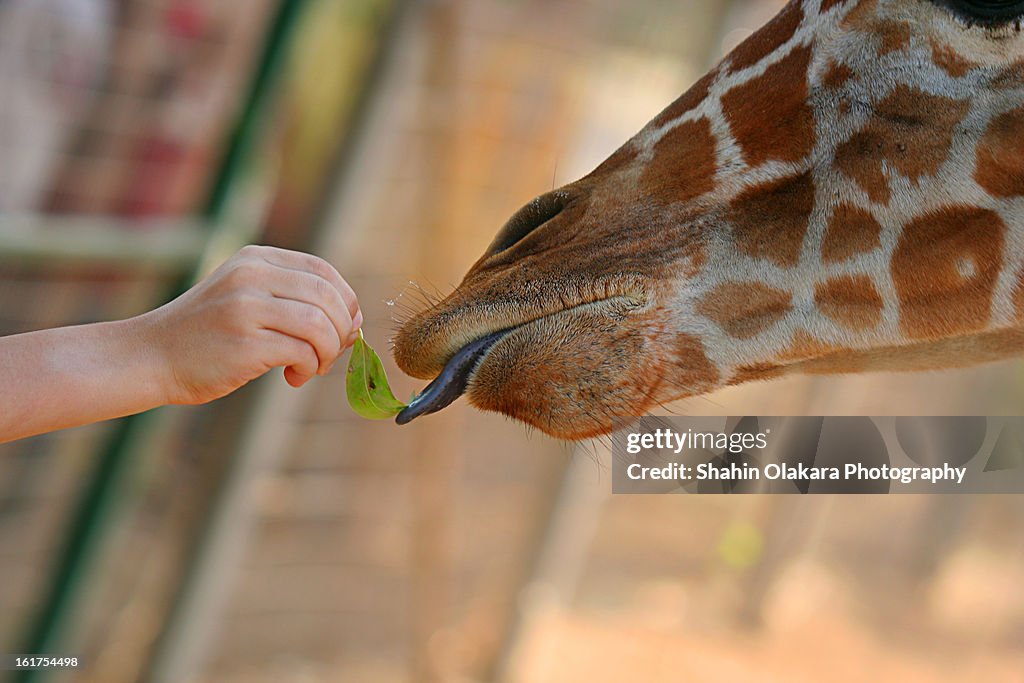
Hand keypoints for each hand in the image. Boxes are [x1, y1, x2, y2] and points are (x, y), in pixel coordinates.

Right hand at [141, 245, 361, 404]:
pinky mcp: (245, 342)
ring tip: (312, 367)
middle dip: (342, 331)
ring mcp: (246, 307)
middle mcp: (252, 276)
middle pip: (328, 298)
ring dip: (328, 353)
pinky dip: (309, 368)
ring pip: (321, 325)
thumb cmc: (206, 335)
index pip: (324, 271)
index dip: (346, 301)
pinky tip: (292, 376)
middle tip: (330, 354)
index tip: (344, 328)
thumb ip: (294, 300)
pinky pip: (302, 352)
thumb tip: (354, 322)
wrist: (150, 357)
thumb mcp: (245, 297)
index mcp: (255, 259)